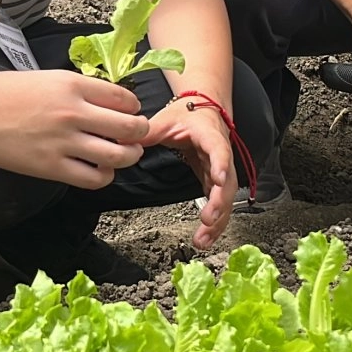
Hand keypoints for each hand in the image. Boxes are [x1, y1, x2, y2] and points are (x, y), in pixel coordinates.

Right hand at [0, 71, 149, 187]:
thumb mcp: (43, 77)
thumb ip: (74, 88)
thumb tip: (101, 100)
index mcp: (72, 84)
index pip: (124, 98)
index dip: (133, 108)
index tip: (130, 113)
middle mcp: (74, 112)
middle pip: (130, 127)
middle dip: (140, 133)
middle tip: (137, 135)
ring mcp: (64, 142)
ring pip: (119, 156)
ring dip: (128, 157)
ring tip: (124, 155)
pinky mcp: (53, 167)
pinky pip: (94, 177)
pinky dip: (104, 176)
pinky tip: (99, 170)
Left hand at [143, 97, 234, 249]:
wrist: (203, 110)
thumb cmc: (187, 114)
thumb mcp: (166, 120)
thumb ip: (147, 132)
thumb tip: (124, 141)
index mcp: (210, 135)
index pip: (219, 149)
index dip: (220, 164)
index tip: (217, 179)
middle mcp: (221, 155)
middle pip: (226, 182)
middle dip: (219, 204)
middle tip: (208, 222)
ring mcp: (221, 170)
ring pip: (225, 198)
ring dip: (217, 221)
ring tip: (202, 240)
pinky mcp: (215, 182)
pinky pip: (219, 203)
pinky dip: (214, 222)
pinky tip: (205, 238)